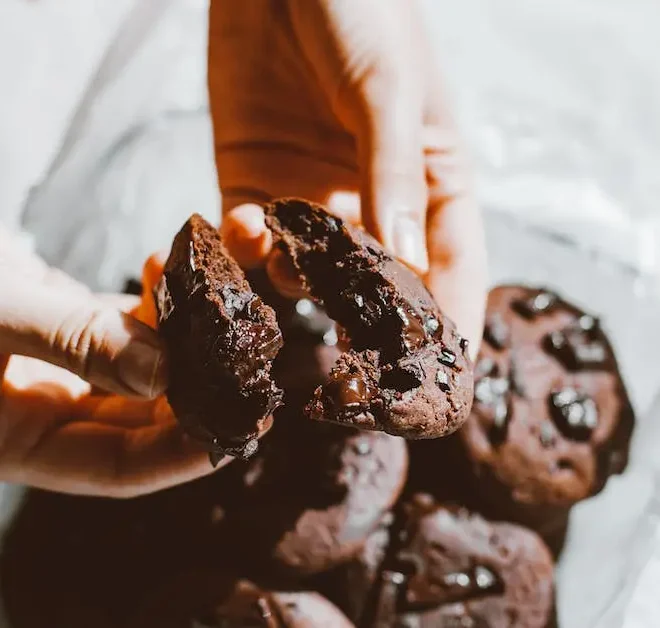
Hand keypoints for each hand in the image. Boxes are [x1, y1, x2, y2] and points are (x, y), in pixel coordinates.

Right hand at [0, 236, 222, 496]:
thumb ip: (76, 344)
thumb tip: (166, 377)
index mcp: (20, 440)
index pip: (120, 468)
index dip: (184, 453)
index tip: (246, 425)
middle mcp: (45, 409)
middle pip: (146, 414)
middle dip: (203, 384)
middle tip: (255, 353)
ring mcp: (56, 363)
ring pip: (143, 362)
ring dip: (187, 330)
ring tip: (225, 292)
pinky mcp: (61, 319)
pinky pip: (123, 319)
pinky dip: (153, 296)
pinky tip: (169, 262)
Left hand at [208, 0, 486, 353]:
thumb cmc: (357, 8)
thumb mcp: (388, 89)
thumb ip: (392, 175)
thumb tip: (402, 266)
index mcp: (430, 183)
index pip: (451, 268)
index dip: (451, 326)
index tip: (445, 380)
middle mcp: (374, 204)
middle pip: (379, 287)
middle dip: (368, 330)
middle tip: (354, 372)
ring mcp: (312, 202)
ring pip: (309, 273)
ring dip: (295, 285)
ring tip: (286, 283)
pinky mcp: (256, 186)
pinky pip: (251, 239)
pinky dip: (244, 246)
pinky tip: (245, 227)